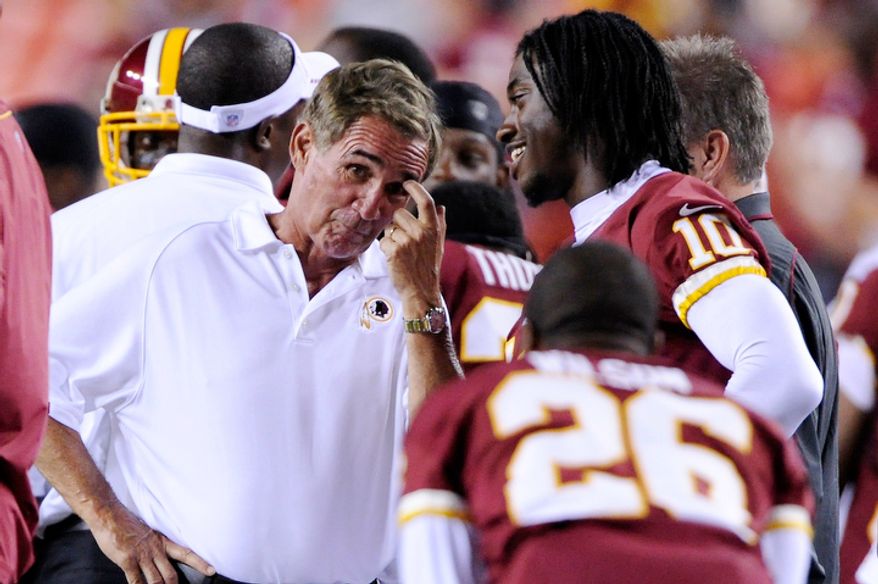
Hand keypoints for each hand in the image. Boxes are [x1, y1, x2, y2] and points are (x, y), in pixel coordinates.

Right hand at [91, 502, 214, 583]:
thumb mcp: (147, 533)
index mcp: (162, 542)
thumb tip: (157, 559)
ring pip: (156, 580)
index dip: (200, 563)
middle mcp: (155, 549)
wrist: (110, 514)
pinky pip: (136, 581)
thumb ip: (153, 546)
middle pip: (171, 573)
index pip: (186, 553)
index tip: (212, 570)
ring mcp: (141, 556)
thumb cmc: (126, 524)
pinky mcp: (127, 560)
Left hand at [380, 181, 445, 312]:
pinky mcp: (394, 251)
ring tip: (401, 251)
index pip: (426, 201)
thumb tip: (441, 207)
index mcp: (433, 228)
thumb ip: (439, 224)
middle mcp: (421, 232)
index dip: (416, 188)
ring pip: (389, 227)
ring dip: (391, 236)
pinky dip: (386, 249)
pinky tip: (395, 259)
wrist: (421, 291)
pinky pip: (383, 241)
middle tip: (404, 240)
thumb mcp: (438, 245)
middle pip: (399, 213)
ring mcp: (407, 241)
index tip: (407, 183)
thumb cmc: (429, 267)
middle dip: (397, 223)